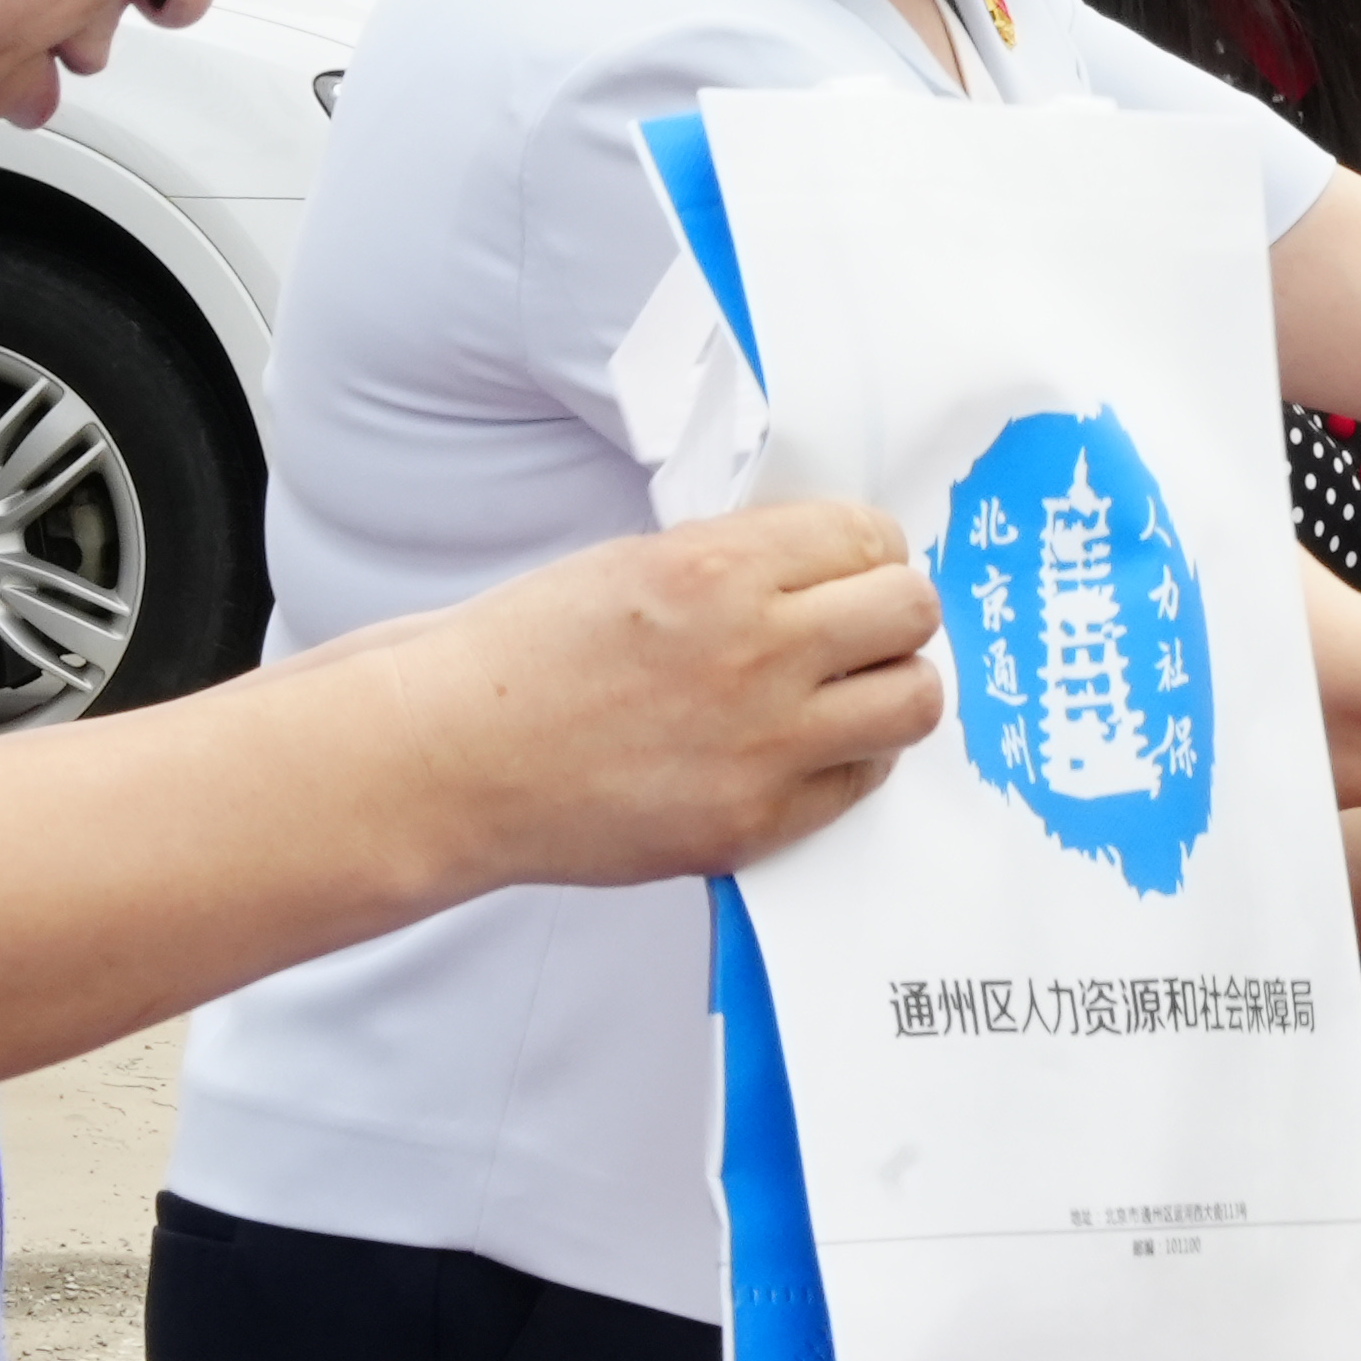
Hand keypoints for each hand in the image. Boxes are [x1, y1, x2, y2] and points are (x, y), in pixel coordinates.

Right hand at [405, 503, 942, 886]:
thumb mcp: (635, 563)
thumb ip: (742, 562)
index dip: (865, 551)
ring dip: (889, 689)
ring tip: (845, 692)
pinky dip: (844, 763)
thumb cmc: (523, 658)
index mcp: (718, 570)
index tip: (848, 567)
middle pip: (912, 612)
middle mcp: (754, 653)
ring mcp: (760, 746)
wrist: (446, 761)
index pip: (868, 537)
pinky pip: (859, 783)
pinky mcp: (751, 823)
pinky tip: (799, 750)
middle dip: (891, 613)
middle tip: (856, 628)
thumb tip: (835, 569)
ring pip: (913, 702)